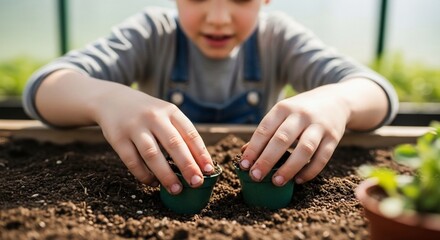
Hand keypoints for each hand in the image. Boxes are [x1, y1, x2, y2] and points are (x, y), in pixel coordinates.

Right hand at [94, 84, 213, 194]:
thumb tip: (197, 165)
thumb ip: (178, 133)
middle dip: (187, 166)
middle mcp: (153, 117)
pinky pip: (132, 161)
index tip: (209, 170)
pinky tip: (153, 183)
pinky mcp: (118, 138)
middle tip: (196, 183)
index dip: (201, 153)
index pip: (190, 133)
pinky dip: (144, 175)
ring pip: (152, 154)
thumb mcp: (165, 114)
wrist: (111, 100)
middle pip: (174, 144)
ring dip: (166, 175)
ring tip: (176, 189)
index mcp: (170, 111)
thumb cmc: (147, 113)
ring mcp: (134, 127)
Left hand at [240, 84, 350, 185]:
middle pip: (282, 139)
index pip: (265, 129)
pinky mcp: (334, 137)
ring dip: (289, 168)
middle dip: (267, 160)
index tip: (243, 165)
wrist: (336, 100)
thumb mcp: (282, 114)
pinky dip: (310, 171)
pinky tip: (298, 180)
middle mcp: (301, 115)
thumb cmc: (300, 112)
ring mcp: (319, 126)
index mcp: (283, 108)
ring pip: (304, 149)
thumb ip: (266, 132)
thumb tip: (245, 154)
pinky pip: (322, 158)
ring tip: (276, 182)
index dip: (253, 148)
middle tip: (255, 176)